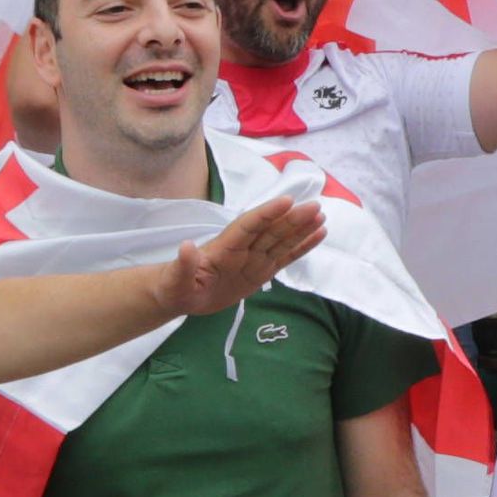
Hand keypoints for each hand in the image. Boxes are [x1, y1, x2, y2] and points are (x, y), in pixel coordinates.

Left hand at [164, 197, 326, 315]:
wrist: (180, 294)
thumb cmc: (174, 285)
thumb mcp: (175, 279)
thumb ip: (183, 264)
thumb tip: (186, 247)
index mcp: (224, 247)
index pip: (249, 226)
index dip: (267, 213)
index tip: (287, 201)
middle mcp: (243, 249)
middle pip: (271, 230)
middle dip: (292, 219)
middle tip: (315, 206)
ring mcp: (253, 260)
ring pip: (281, 241)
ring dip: (301, 229)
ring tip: (321, 216)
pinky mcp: (261, 272)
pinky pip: (284, 258)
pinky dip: (301, 248)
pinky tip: (318, 236)